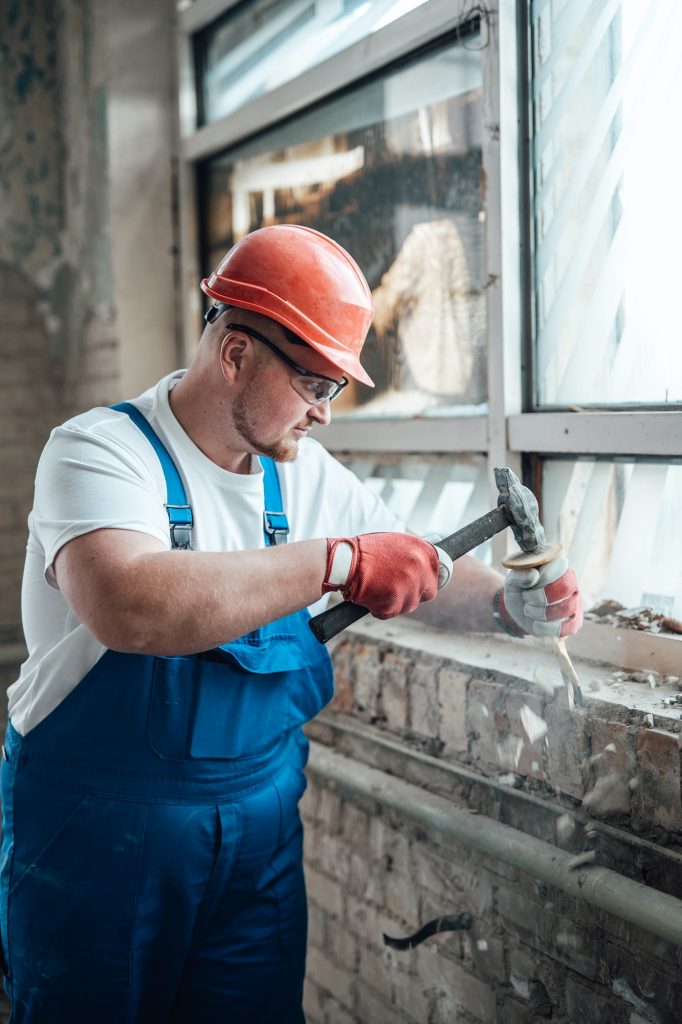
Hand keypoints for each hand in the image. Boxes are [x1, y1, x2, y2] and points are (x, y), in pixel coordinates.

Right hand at [322, 533, 451, 618]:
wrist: (344, 562)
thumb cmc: (365, 551)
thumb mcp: (395, 544)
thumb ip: (413, 555)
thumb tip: (425, 567)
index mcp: (423, 552)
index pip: (437, 573)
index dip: (427, 579)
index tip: (420, 582)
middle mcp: (421, 569)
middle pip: (429, 592)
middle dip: (415, 592)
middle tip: (397, 588)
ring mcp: (410, 588)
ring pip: (410, 604)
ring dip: (396, 601)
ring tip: (378, 587)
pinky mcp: (396, 604)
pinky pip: (392, 612)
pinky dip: (381, 608)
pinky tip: (370, 595)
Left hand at [497, 555, 582, 637]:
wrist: (519, 610)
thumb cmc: (519, 590)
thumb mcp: (513, 581)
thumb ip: (519, 575)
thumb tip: (533, 574)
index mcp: (559, 566)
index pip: (560, 568)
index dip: (542, 579)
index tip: (527, 585)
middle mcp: (571, 582)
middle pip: (565, 588)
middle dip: (540, 596)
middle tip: (526, 597)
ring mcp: (576, 602)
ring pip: (568, 608)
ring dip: (541, 612)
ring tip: (529, 610)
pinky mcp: (575, 622)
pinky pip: (569, 627)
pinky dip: (548, 628)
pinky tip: (536, 624)